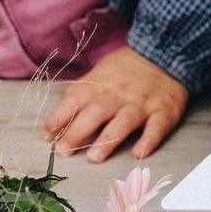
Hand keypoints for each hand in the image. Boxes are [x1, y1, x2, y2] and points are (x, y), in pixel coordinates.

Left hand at [43, 47, 189, 162]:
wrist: (163, 53)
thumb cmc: (124, 70)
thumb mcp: (98, 75)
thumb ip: (79, 97)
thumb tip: (53, 126)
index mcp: (98, 85)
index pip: (74, 101)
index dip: (58, 119)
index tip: (46, 137)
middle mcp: (118, 95)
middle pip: (96, 113)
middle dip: (78, 132)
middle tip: (65, 151)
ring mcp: (142, 104)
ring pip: (124, 122)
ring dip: (108, 139)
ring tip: (94, 157)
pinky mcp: (164, 112)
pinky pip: (156, 127)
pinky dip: (148, 141)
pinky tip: (138, 154)